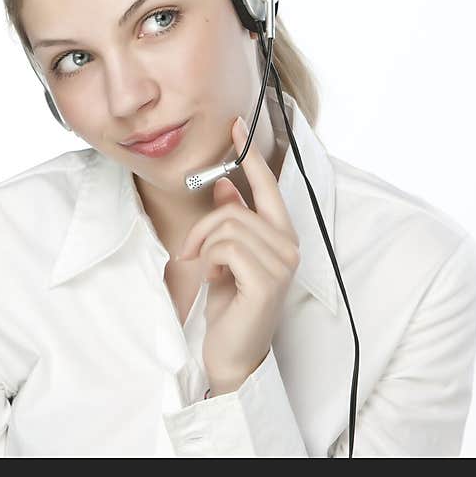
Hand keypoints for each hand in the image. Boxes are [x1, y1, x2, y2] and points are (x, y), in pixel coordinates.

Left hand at [177, 115, 300, 395]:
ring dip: (202, 246)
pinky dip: (208, 260)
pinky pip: (226, 247)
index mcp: (280, 235)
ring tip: (201, 268)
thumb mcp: (226, 255)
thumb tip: (227, 182)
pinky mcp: (267, 281)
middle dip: (201, 227)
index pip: (269, 186)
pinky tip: (212, 278)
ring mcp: (281, 264)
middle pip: (234, 209)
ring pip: (227, 226)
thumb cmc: (230, 304)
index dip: (250, 155)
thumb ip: (232, 218)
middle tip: (188, 252)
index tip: (235, 125)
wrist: (232, 352)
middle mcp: (288, 246)